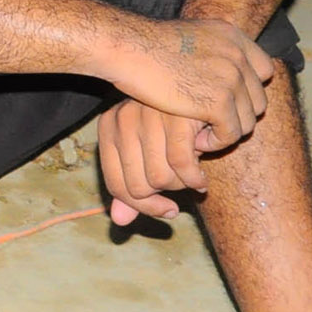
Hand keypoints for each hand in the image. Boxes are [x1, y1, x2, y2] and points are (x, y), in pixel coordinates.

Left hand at [97, 100, 211, 225]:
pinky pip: (184, 168)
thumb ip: (132, 187)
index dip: (142, 207)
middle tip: (182, 182)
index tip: (168, 210)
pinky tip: (203, 175)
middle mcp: (123, 118)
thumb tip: (119, 221)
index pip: (116, 185)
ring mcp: (148, 115)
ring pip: (162, 179)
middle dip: (167, 194)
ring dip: (183, 185)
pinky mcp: (176, 117)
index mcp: (109, 126)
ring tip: (192, 171)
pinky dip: (197, 179)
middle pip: (139, 187)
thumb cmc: (172, 127)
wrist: (203, 89)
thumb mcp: (148, 154)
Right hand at [100, 16, 272, 150]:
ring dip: (225, 132)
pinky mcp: (219, 101)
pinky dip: (215, 142)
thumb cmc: (146, 45)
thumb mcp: (190, 36)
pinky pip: (231, 134)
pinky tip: (195, 140)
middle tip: (209, 122)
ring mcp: (231, 77)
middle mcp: (238, 55)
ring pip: (248, 121)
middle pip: (258, 100)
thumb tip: (219, 72)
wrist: (129, 47)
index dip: (248, 90)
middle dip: (236, 115)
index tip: (226, 100)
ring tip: (199, 133)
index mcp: (232, 36)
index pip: (264, 70)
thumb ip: (211, 50)